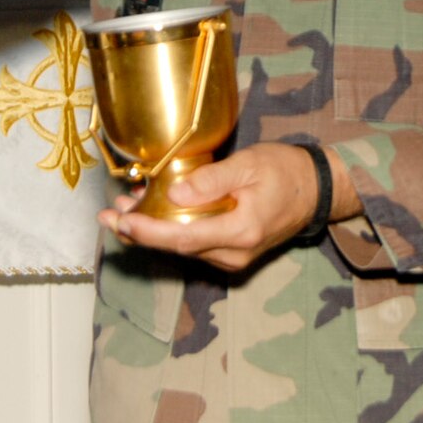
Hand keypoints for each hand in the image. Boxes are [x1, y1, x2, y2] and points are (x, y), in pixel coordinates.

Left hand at [98, 143, 353, 273]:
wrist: (315, 191)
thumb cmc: (284, 172)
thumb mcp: (249, 165)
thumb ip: (212, 180)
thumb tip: (176, 194)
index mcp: (241, 232)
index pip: (183, 239)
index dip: (148, 232)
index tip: (122, 220)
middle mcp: (234, 254)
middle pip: (176, 249)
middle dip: (139, 233)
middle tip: (107, 215)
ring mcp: (233, 257)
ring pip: (181, 249)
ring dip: (150, 231)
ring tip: (120, 209)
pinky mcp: (230, 252)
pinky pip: (192, 244)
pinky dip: (168, 230)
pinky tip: (148, 213)